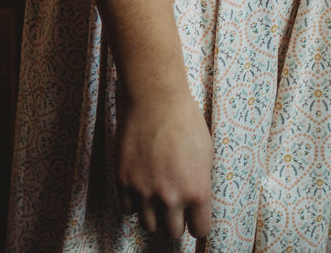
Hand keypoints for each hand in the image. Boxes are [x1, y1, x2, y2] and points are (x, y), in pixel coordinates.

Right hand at [117, 87, 212, 238]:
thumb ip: (200, 182)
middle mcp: (171, 197)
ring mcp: (144, 190)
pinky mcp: (123, 180)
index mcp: (197, 191)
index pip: (199, 230)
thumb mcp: (206, 153)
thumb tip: (196, 199)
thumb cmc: (185, 120)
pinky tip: (140, 189)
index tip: (194, 218)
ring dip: (154, 215)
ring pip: (149, 225)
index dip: (198, 224)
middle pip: (173, 232)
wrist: (155, 98)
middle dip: (176, 220)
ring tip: (156, 199)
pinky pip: (127, 209)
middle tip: (174, 206)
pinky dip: (134, 203)